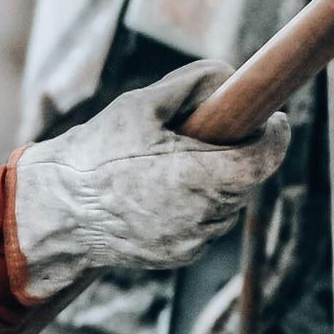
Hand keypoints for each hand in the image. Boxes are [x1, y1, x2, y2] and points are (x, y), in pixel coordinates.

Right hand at [10, 59, 289, 302]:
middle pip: (247, 180)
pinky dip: (199, 206)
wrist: (58, 212)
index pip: (263, 159)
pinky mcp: (179, 256)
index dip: (275, 137)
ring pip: (228, 205)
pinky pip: (206, 226)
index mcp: (196, 175)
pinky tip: (165, 191)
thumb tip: (228, 77)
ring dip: (219, 183)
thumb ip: (191, 84)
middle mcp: (201, 215)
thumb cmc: (96, 154)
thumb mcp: (140, 104)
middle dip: (240, 154)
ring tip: (184, 162)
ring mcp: (191, 240)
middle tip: (217, 132)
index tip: (273, 119)